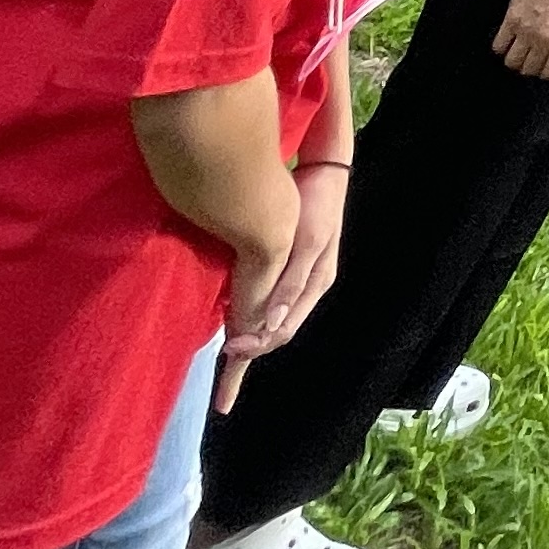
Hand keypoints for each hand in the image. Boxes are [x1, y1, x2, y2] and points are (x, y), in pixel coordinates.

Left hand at [220, 168, 345, 384]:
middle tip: (223, 379)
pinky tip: (237, 321)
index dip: (253, 349)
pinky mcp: (291, 264)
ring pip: (272, 320)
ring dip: (251, 341)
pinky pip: (270, 302)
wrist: (324, 169)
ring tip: (228, 362)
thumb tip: (270, 325)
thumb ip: (290, 283)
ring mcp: (299, 276)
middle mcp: (305, 287)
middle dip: (251, 356)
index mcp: (312, 285)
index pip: (278, 332)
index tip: (226, 358)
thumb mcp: (307, 241)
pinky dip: (253, 319)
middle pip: (274, 333)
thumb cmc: (316, 203)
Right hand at [492, 0, 548, 77]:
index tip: (541, 64)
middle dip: (527, 65)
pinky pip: (499, 44)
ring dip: (512, 58)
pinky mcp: (512, 18)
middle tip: (526, 56)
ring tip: (514, 50)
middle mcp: (544, 39)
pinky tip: (505, 40)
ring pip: (511, 61)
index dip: (543, 70)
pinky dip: (500, 46)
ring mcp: (526, 30)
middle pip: (528, 69)